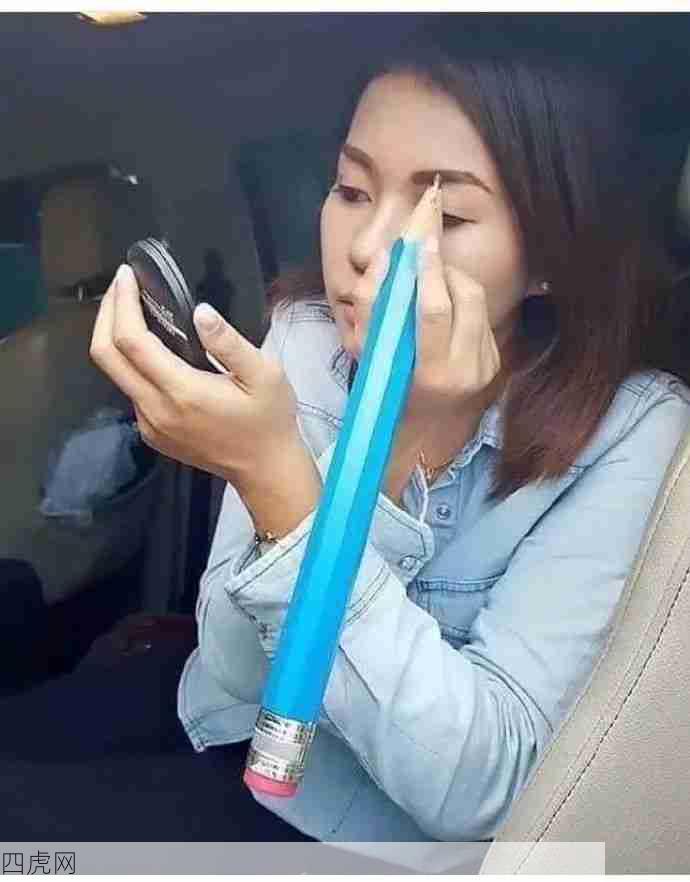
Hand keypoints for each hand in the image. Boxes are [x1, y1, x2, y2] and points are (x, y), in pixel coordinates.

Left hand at [89, 264, 301, 485]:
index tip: (127, 276)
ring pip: (113, 373)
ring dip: (114, 336)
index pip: (131, 340)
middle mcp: (156, 410)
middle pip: (105, 355)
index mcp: (182, 392)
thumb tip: (201, 312)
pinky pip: (129, 390)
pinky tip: (149, 346)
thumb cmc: (269, 421)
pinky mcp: (151, 433)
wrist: (265, 470)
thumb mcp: (265, 375)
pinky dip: (129, 361)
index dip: (122, 303)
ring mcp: (149, 425)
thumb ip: (230, 342)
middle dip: (106, 313)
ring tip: (133, 308)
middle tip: (120, 285)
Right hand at [350, 236, 500, 453]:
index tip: (420, 243)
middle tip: (425, 253)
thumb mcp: (365, 355)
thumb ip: (370, 308)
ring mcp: (486, 367)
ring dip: (455, 279)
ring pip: (478, 301)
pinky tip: (445, 303)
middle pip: (466, 298)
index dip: (429, 272)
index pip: (436, 312)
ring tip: (432, 275)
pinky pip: (482, 315)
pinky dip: (462, 300)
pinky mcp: (495, 362)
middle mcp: (466, 371)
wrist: (419, 430)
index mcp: (432, 375)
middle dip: (445, 268)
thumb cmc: (383, 390)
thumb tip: (385, 260)